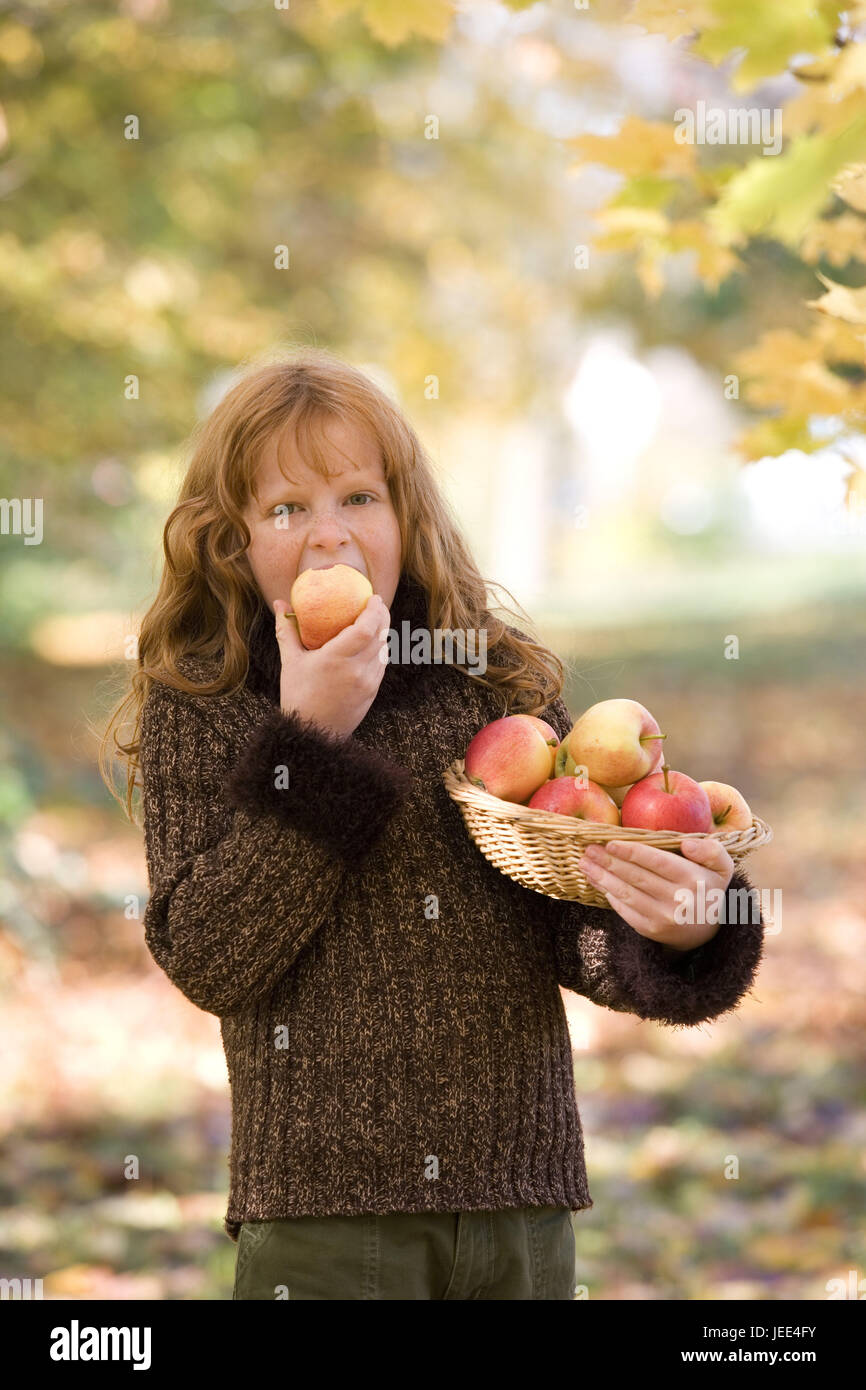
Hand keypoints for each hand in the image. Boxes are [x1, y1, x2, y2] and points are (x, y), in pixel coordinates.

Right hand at [273, 593, 390, 740]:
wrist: (312, 734)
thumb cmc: (298, 696)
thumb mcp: (291, 662)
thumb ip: (287, 630)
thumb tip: (279, 603)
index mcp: (336, 659)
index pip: (366, 629)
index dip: (374, 610)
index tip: (372, 597)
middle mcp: (356, 670)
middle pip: (380, 635)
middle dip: (382, 616)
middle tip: (376, 604)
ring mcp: (368, 682)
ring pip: (384, 649)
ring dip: (383, 632)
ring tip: (375, 620)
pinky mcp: (373, 692)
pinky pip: (381, 664)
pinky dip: (380, 650)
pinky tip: (373, 643)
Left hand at [581, 837, 734, 949]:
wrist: (706, 931)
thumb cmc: (707, 888)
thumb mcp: (721, 867)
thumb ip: (712, 850)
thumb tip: (687, 844)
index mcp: (693, 880)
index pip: (658, 862)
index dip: (632, 852)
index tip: (611, 843)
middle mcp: (678, 900)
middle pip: (637, 877)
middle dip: (609, 862)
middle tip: (589, 849)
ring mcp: (662, 918)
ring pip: (626, 893)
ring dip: (601, 877)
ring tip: (584, 863)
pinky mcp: (649, 930)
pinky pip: (624, 909)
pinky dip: (607, 893)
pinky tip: (595, 880)